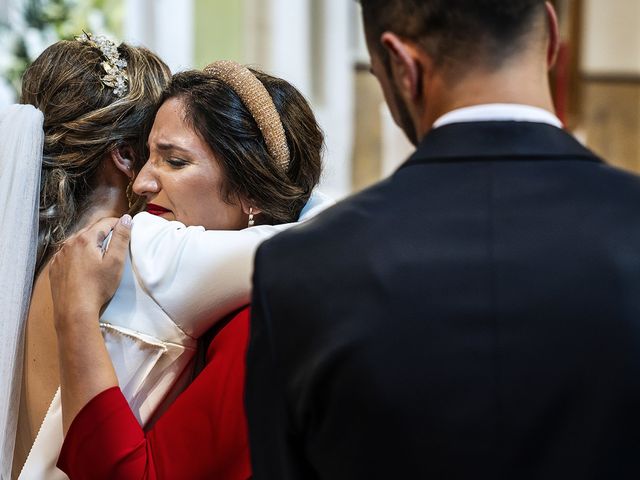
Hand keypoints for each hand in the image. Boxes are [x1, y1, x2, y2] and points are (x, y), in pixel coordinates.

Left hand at [50, 215, 131, 329]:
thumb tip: (126, 219)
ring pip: (78, 242)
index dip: (118, 224)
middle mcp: (69, 243)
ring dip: (90, 243)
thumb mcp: (115, 261)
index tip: (126, 230)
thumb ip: (121, 238)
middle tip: (116, 244)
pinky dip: (78, 254)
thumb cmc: (98, 287)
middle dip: (104, 233)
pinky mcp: (55, 267)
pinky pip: (68, 254)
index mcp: (85, 239)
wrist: (75, 311)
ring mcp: (60, 255)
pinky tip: (85, 265)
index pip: (105, 223)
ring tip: (100, 255)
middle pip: (90, 231)